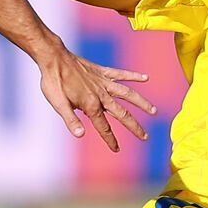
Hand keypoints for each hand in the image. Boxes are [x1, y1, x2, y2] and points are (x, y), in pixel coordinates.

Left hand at [37, 43, 155, 151]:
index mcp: (91, 105)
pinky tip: (145, 78)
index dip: (110, 140)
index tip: (117, 150)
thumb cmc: (53, 82)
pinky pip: (120, 74)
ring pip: (127, 93)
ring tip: (154, 111)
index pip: (103, 126)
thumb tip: (80, 135)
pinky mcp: (101, 71)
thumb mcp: (58, 104)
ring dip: (141, 102)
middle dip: (134, 126)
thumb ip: (71, 120)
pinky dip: (133, 76)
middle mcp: (101, 94)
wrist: (53, 57)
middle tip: (145, 137)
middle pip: (122, 113)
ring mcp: (103, 82)